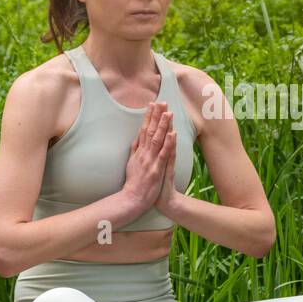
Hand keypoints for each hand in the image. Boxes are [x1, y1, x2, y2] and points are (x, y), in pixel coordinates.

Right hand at [121, 102, 174, 217]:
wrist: (132, 199)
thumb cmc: (133, 182)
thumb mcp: (131, 163)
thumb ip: (134, 150)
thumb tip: (136, 137)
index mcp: (139, 151)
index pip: (144, 130)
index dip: (149, 116)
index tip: (152, 104)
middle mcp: (144, 154)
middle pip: (150, 131)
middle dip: (156, 116)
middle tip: (162, 102)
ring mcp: (150, 161)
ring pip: (157, 139)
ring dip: (163, 125)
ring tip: (168, 112)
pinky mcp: (156, 169)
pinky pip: (163, 154)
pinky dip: (168, 143)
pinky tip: (172, 133)